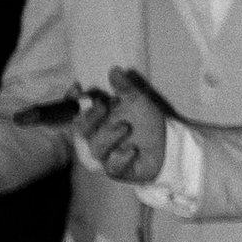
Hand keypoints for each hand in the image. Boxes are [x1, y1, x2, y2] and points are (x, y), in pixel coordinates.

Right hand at [86, 67, 172, 183]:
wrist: (169, 143)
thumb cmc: (147, 122)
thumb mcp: (137, 101)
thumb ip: (125, 87)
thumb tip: (114, 70)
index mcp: (97, 121)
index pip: (76, 112)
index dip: (72, 102)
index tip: (78, 90)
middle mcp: (97, 138)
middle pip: (80, 132)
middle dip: (89, 119)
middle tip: (103, 107)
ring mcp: (106, 156)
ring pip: (95, 150)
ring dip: (108, 137)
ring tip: (125, 127)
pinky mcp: (119, 171)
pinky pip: (112, 168)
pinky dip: (121, 158)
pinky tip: (132, 150)